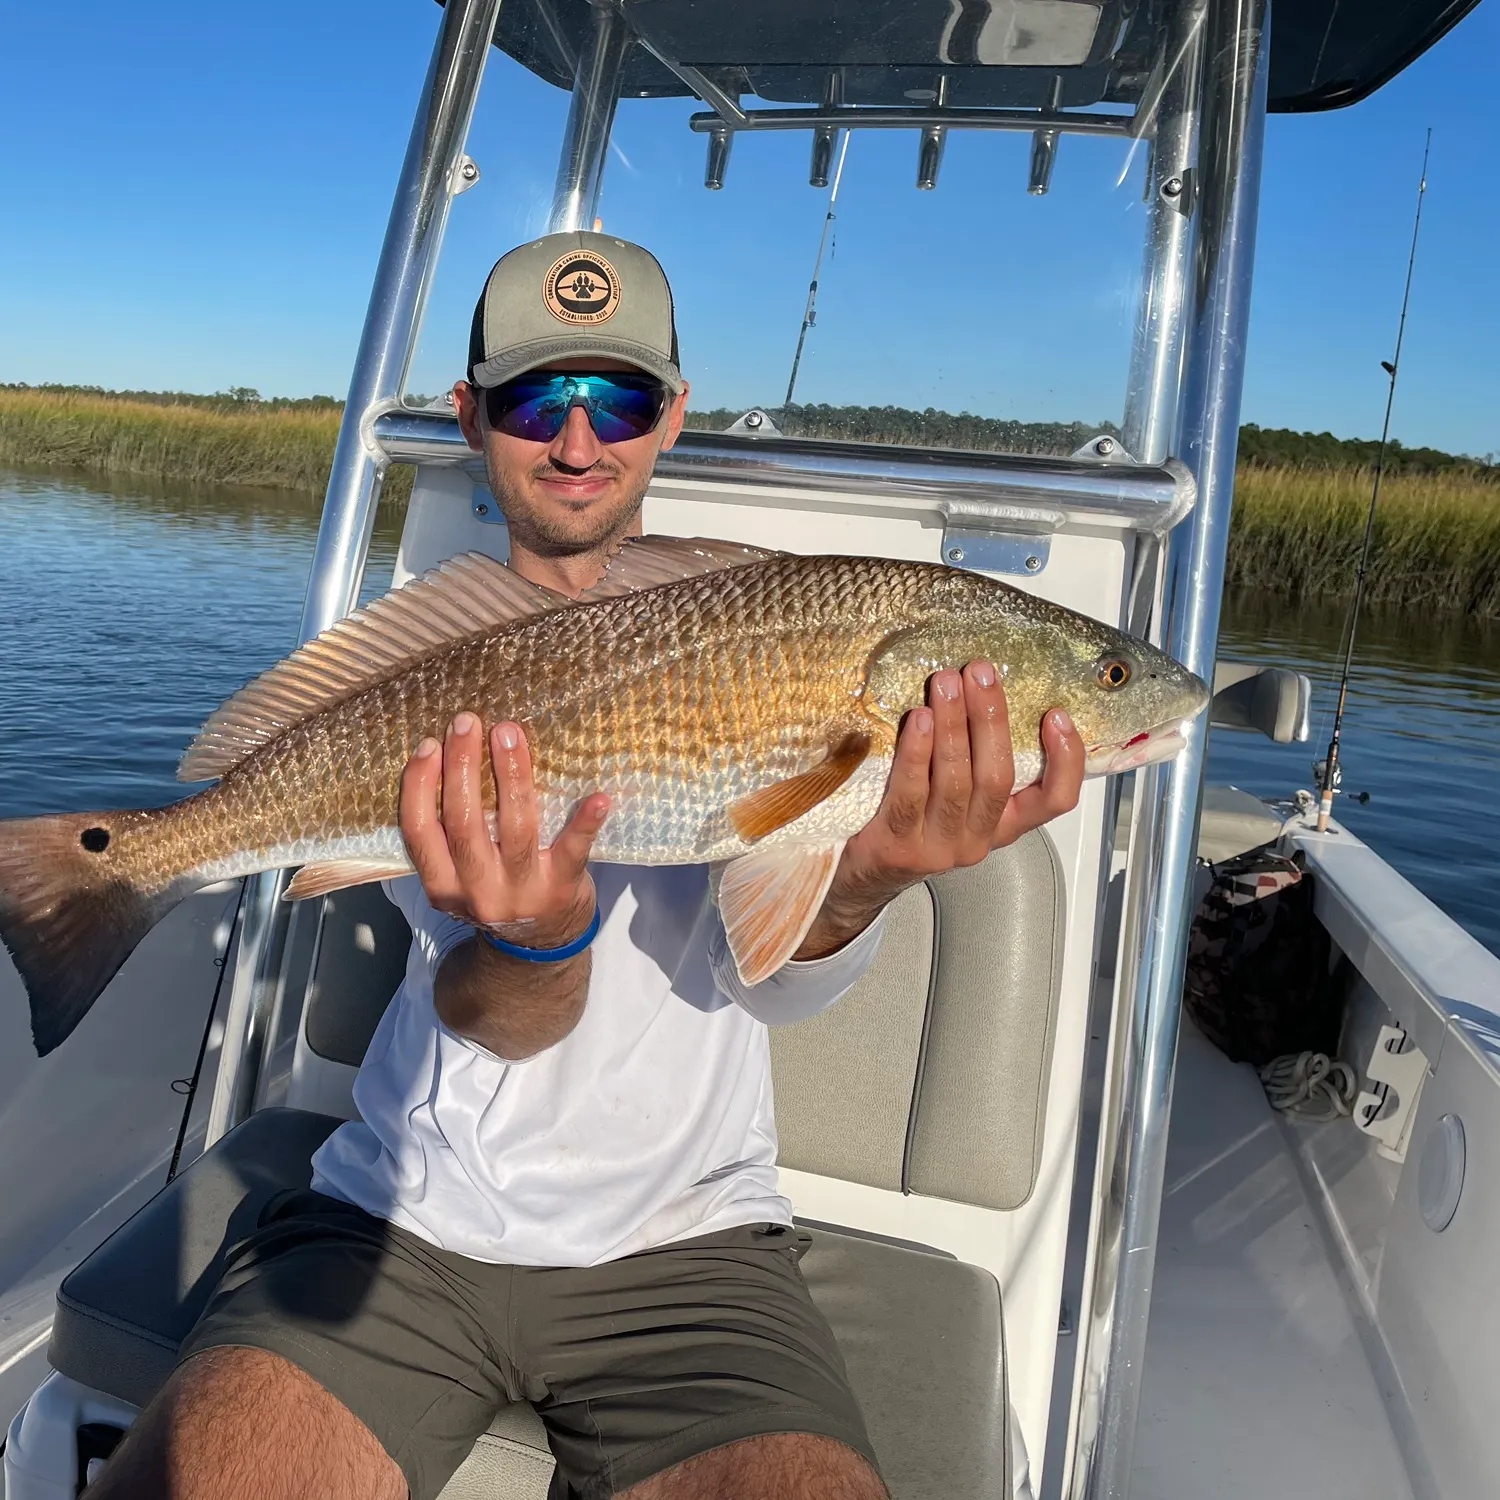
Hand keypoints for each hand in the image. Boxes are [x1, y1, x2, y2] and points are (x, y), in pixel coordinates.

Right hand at [399, 713, 608, 948]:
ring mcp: (522, 891)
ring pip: (514, 826)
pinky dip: (586, 822)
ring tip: (508, 733)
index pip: (419, 830)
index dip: (420, 785)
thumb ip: (449, 837)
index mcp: (443, 885)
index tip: (429, 744)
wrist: (539, 949)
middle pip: (463, 821)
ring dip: (511, 773)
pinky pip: (574, 850)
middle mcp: (478, 890)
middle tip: (468, 721)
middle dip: (462, 765)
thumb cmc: (497, 892)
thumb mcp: (459, 877)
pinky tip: (598, 796)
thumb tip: (446, 758)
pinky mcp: (562, 888)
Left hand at [795, 662, 1084, 957]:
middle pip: (998, 778)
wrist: (861, 877)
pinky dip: (917, 752)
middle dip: (991, 718)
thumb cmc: (911, 821)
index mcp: (1002, 824)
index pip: (1054, 800)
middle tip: (980, 672)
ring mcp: (938, 847)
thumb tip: (984, 689)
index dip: (1065, 760)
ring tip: (946, 683)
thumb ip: (977, 759)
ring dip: (954, 726)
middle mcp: (977, 839)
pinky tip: (919, 719)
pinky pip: (910, 793)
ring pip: (956, 782)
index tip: (1056, 715)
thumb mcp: (957, 796)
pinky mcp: (897, 846)